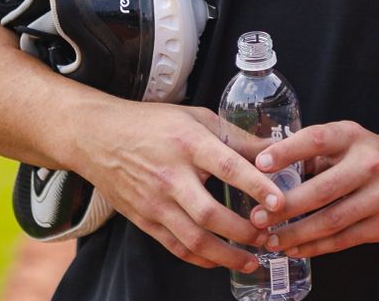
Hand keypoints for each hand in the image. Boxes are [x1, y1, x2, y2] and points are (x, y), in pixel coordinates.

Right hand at [73, 97, 285, 271]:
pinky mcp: (145, 220)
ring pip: (195, 239)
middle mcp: (171, 175)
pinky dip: (202, 259)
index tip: (280, 202)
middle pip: (210, 214)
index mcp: (188, 143)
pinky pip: (177, 248)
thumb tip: (274, 150)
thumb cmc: (153, 123)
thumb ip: (236, 137)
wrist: (99, 137)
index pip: (228, 166)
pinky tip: (221, 259)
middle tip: (270, 237)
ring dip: (227, 255)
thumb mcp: (197, 118)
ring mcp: (155, 202)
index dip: (256, 185)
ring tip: (253, 259)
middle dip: (245, 231)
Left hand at [248, 121, 378, 257]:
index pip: (317, 139)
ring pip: (332, 220)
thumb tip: (267, 165)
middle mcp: (369, 164)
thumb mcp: (349, 140)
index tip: (260, 164)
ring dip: (297, 233)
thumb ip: (315, 152)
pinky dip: (316, 247)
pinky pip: (344, 240)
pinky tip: (296, 248)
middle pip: (323, 189)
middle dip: (286, 206)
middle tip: (257, 217)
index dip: (287, 151)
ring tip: (271, 240)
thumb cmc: (375, 155)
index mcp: (354, 136)